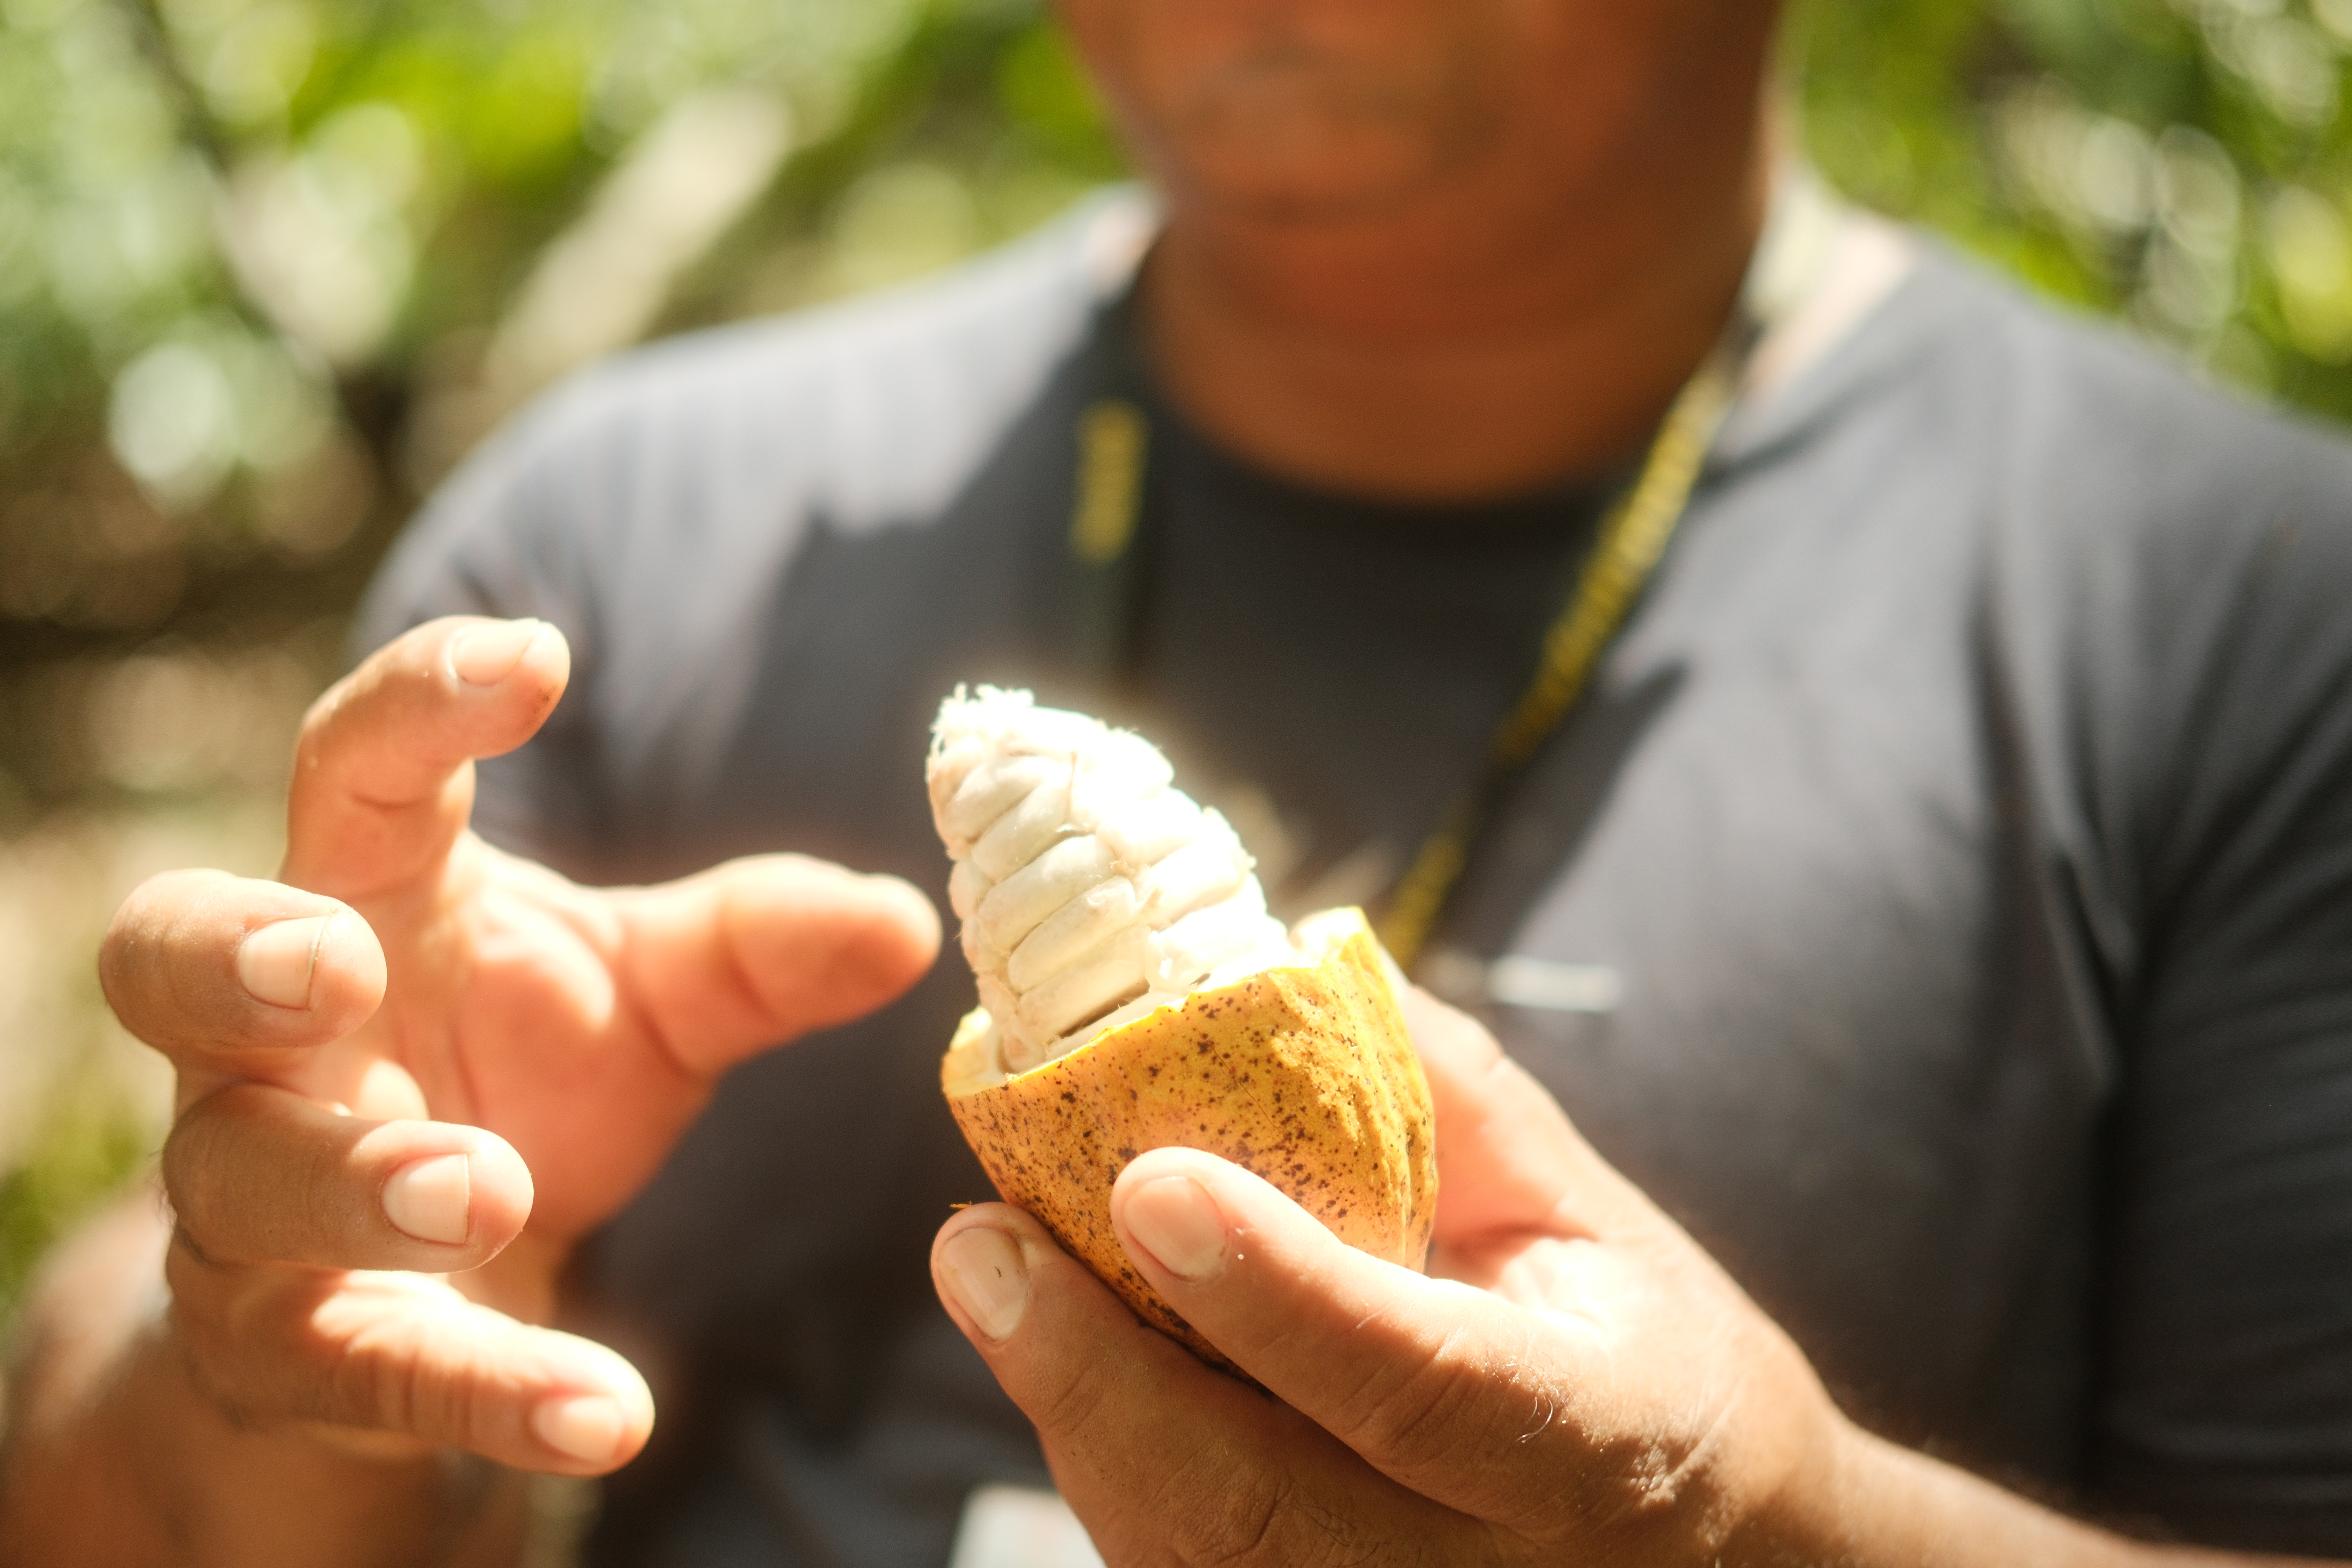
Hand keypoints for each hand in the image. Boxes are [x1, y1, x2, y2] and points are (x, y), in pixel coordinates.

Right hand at [103, 616, 940, 1476]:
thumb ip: (763, 949)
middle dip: (239, 953)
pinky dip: (485, 1390)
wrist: (449, 1261)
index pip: (350, 769)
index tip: (537, 657)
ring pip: (247, 1177)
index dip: (417, 701)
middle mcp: (273, 1038)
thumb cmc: (531, 1071)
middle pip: (175, 957)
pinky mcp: (288, 1342)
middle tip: (335, 963)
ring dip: (360, 1182)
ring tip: (491, 1191)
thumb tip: (908, 922)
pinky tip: (606, 1414)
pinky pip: (363, 1366)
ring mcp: (253, 1195)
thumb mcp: (654, 998)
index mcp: (366, 900)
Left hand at [928, 987, 1845, 1565]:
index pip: (1419, 1381)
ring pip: (1194, 1558)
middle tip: (983, 1247)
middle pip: (1262, 1514)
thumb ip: (1448, 1096)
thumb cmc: (1639, 1347)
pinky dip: (1105, 1464)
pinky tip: (1062, 1358)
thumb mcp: (1582, 1213)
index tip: (1148, 1182)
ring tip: (997, 1277)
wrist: (1713, 1544)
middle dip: (1099, 1382)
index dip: (1278, 1290)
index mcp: (1594, 1433)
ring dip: (1075, 1418)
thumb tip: (1289, 959)